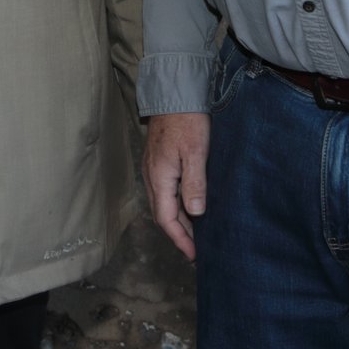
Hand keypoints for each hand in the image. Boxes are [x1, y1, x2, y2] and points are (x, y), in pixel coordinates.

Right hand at [145, 112, 211, 259]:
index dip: (180, 239)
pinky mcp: (158, 160)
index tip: (194, 255)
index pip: (166, 218)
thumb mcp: (196, 152)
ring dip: (178, 220)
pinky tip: (190, 205)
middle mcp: (152, 175)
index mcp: (159, 177)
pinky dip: (176, 205)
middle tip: (196, 250)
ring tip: (196, 233)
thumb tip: (196, 213)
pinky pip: (165, 191)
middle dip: (178, 234)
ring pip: (163, 203)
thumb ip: (195, 183)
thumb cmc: (187, 120)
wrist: (175, 93)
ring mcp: (153, 167)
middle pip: (162, 214)